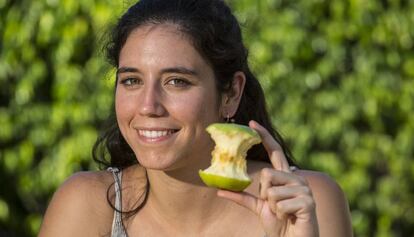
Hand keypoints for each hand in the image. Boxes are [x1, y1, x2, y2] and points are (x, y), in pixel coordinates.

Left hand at [217, 120, 318, 236]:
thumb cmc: (279, 224)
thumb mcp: (258, 208)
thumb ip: (242, 197)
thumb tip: (219, 190)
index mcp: (285, 176)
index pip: (274, 151)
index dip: (264, 137)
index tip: (252, 123)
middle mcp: (296, 178)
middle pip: (267, 173)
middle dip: (265, 195)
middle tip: (275, 207)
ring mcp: (304, 189)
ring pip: (271, 191)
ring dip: (272, 208)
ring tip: (284, 214)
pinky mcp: (308, 202)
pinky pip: (279, 204)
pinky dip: (280, 215)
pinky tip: (290, 218)